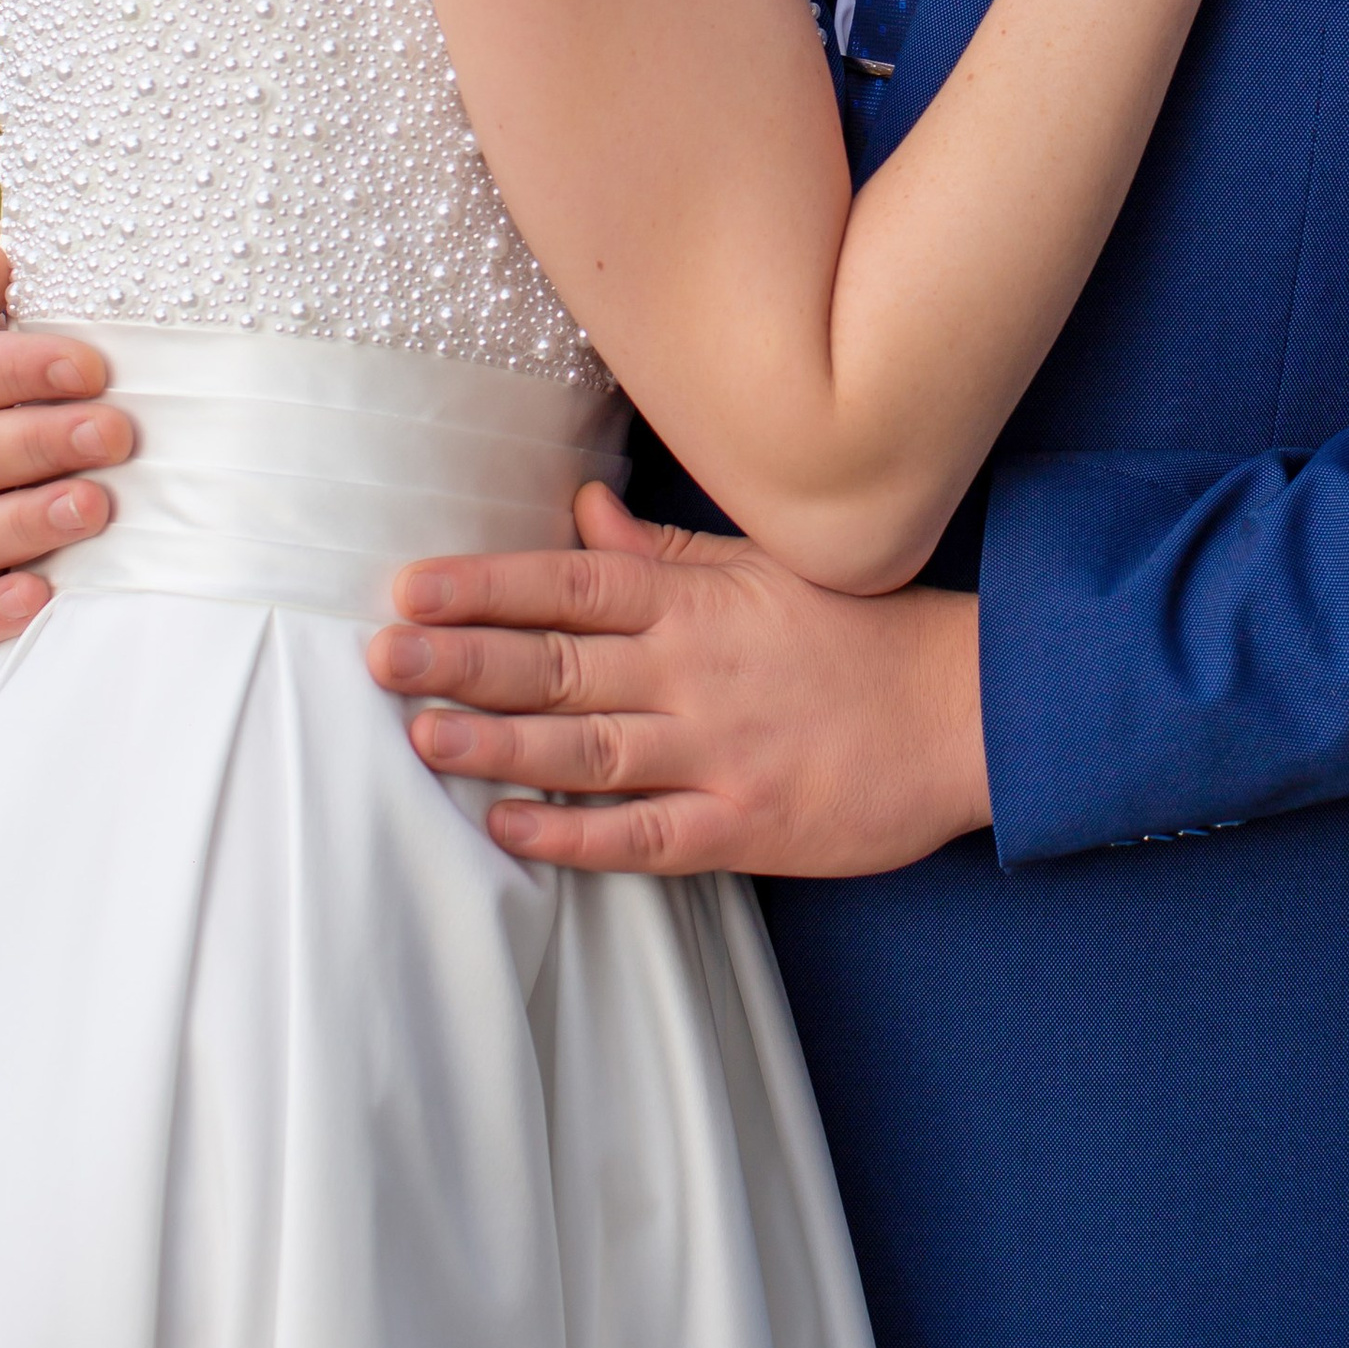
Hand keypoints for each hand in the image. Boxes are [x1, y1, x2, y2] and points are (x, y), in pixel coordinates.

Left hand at [367, 484, 990, 874]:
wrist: (966, 710)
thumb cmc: (859, 632)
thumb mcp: (763, 568)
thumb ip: (664, 550)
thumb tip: (581, 513)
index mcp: (697, 602)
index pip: (571, 583)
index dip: (486, 583)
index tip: (411, 584)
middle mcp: (695, 671)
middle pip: (560, 663)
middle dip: (463, 660)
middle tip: (382, 657)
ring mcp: (717, 751)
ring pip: (586, 748)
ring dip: (497, 744)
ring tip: (420, 736)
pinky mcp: (745, 826)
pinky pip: (644, 834)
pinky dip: (575, 834)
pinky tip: (511, 828)